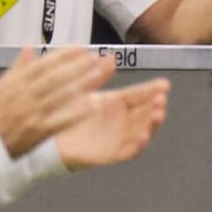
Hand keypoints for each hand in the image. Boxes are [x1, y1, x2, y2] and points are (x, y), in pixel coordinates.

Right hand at [0, 47, 114, 157]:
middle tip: (95, 58)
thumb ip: (18, 66)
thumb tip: (28, 46)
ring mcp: (33, 112)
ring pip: (59, 95)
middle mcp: (26, 94)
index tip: (80, 48)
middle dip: (76, 66)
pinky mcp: (39, 130)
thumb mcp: (2, 85)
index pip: (43, 64)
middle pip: (54, 77)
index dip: (62, 55)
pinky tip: (92, 105)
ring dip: (80, 85)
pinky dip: (76, 112)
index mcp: (17, 82)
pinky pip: (61, 120)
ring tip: (98, 75)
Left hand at [54, 77, 169, 169]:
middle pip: (144, 114)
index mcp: (115, 104)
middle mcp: (120, 121)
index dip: (151, 90)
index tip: (164, 84)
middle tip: (161, 99)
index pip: (137, 95)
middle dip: (155, 106)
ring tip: (158, 114)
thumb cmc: (62, 112)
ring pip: (141, 131)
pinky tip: (142, 136)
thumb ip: (97, 75)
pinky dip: (137, 145)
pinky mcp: (111, 154)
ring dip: (151, 124)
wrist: (47, 137)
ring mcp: (118, 138)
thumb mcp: (81, 90)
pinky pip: (128, 151)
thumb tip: (111, 57)